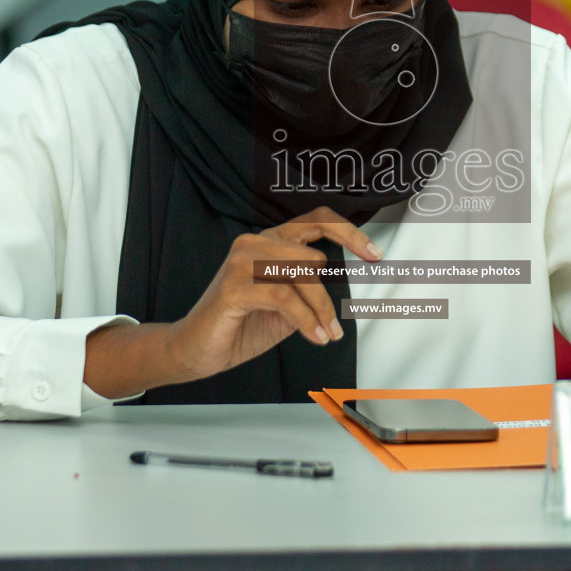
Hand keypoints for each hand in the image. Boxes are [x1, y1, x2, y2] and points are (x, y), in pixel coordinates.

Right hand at [83, 207, 380, 398]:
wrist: (195, 349)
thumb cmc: (239, 325)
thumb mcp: (286, 306)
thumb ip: (309, 290)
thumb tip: (345, 291)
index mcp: (270, 242)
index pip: (316, 220)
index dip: (349, 233)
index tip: (375, 254)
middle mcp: (255, 243)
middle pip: (312, 258)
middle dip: (326, 298)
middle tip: (333, 326)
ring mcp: (242, 261)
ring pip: (301, 277)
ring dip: (319, 311)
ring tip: (324, 335)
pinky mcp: (234, 286)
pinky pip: (285, 298)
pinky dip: (306, 320)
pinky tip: (315, 337)